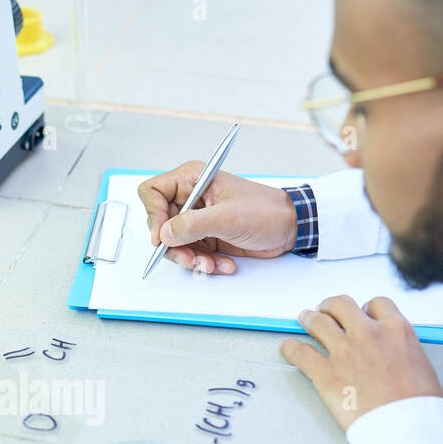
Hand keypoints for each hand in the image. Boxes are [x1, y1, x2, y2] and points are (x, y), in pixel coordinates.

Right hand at [137, 162, 298, 273]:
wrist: (289, 228)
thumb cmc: (266, 211)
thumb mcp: (227, 218)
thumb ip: (192, 225)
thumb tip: (165, 233)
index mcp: (192, 179)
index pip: (153, 192)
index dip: (153, 215)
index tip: (162, 237)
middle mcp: (191, 198)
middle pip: (160, 224)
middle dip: (174, 246)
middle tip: (190, 257)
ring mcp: (197, 219)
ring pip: (174, 244)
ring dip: (190, 259)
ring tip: (210, 265)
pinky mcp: (205, 236)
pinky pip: (191, 254)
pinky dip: (203, 263)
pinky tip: (222, 264)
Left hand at [280, 295, 442, 431]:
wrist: (406, 425)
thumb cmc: (419, 405)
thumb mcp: (422, 366)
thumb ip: (403, 353)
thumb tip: (396, 357)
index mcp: (396, 330)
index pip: (376, 305)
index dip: (365, 309)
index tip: (361, 315)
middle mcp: (368, 334)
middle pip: (341, 305)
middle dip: (331, 306)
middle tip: (325, 311)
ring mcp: (344, 351)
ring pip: (318, 322)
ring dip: (309, 318)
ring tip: (304, 319)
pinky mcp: (326, 373)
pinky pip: (300, 353)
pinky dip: (291, 348)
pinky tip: (287, 348)